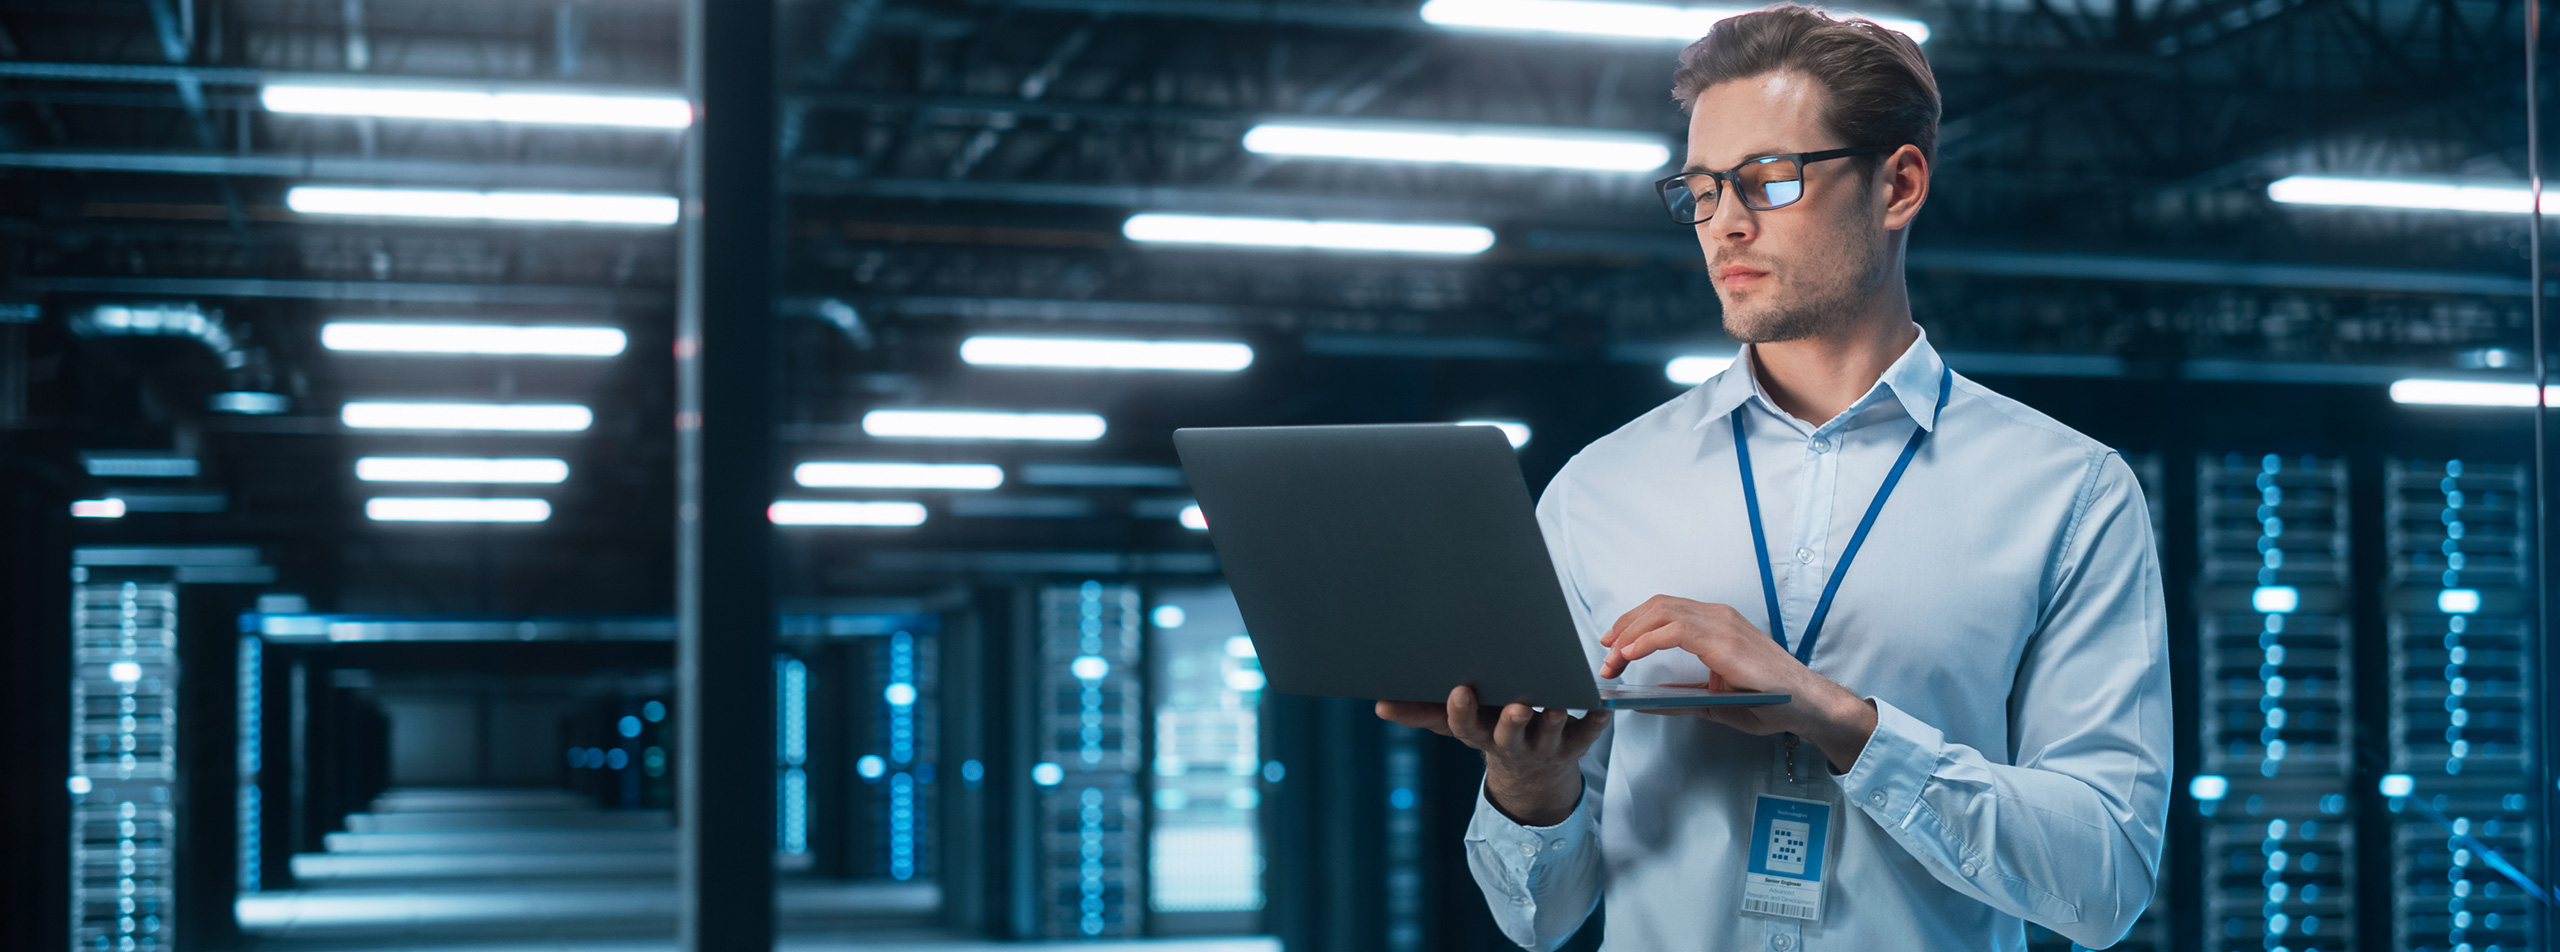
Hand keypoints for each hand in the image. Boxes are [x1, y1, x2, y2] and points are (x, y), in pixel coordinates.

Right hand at [1376, 685, 1609, 826]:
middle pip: (1510, 736)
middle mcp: (1512, 744)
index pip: (1465, 727)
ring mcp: (1544, 745)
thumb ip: (1420, 713)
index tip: (1460, 690)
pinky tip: (1603, 707)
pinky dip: (1596, 722)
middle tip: (1519, 707)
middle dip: (1513, 723)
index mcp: (1480, 735)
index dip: (1462, 712)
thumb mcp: (1455, 726)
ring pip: (1550, 735)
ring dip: (1555, 721)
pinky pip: (1588, 734)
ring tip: (1559, 705)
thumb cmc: (1488, 731)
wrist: (1532, 773)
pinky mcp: (1574, 743)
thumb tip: (1378, 706)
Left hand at [1598, 595, 1879, 772]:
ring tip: (1613, 658)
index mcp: (1716, 624)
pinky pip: (1675, 630)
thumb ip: (1682, 696)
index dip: (1633, 623)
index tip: (1612, 645)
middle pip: (1657, 606)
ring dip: (1630, 635)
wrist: (1806, 705)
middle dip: (1624, 627)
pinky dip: (1646, 640)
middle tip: (1605, 654)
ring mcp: (1721, 624)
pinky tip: (1631, 654)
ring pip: (1661, 612)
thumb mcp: (1716, 699)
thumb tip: (1643, 701)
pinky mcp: (1724, 640)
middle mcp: (1717, 616)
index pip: (1664, 610)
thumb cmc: (1768, 701)